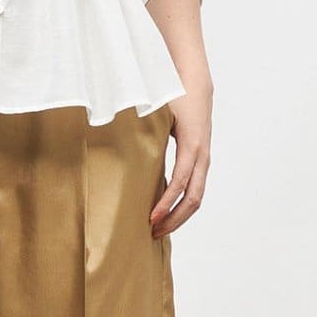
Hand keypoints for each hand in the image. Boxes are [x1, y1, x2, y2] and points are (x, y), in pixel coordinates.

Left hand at [150, 85, 210, 237]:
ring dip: (179, 216)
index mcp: (191, 144)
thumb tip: (112, 136)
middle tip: (152, 233)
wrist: (195, 83)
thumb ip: (141, 126)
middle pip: (194, 198)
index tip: (151, 218)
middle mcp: (202, 155)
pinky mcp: (201, 160)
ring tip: (157, 229)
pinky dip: (181, 205)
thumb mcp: (157, 110)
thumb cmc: (173, 95)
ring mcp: (204, 159)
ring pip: (197, 198)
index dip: (167, 202)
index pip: (181, 182)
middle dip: (174, 219)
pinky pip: (195, 189)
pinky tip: (165, 212)